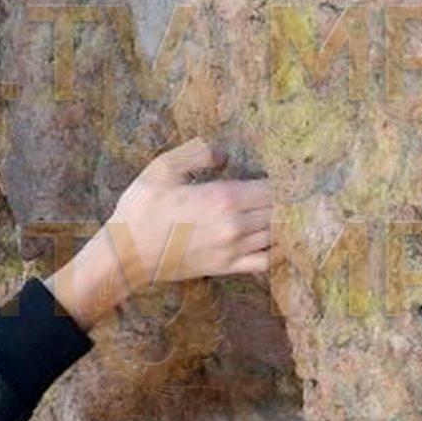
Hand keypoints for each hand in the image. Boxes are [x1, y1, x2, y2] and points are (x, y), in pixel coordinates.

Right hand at [102, 137, 273, 300]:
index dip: (285, 180)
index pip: (273, 188)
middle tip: (294, 191)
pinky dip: (278, 251)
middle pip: (280, 211)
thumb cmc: (141, 209)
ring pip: (277, 235)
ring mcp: (233, 249)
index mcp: (222, 197)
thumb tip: (224, 153)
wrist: (127, 254)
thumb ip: (195, 153)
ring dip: (286, 223)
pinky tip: (277, 240)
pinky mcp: (227, 267)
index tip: (288, 173)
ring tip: (289, 211)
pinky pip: (266, 261)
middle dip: (289, 200)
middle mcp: (234, 225)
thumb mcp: (161, 169)